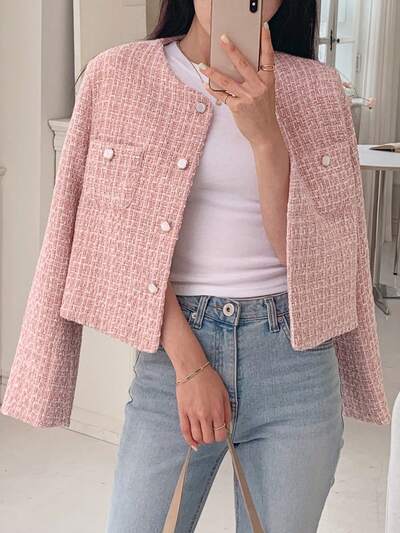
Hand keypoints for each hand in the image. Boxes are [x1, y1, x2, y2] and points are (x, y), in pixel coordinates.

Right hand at [176, 362, 231, 448]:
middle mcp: (205, 415)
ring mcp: (192, 414)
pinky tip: (193, 443)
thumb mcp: (224, 394)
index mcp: (217, 410)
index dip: (221, 436)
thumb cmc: (209, 379)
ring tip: (203, 433)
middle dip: (211, 438)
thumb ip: (227, 412)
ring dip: (201, 439)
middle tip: (211, 432)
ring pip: (197, 437)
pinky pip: (185, 431)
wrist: (193, 369)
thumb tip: (227, 426)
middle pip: (209, 439)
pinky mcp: (182, 412)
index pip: (220, 435)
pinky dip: (189, 440)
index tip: (220, 433)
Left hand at [200, 22, 278, 146]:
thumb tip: (236, 66)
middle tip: (222, 39)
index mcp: (268, 80)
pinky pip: (222, 96)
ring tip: (202, 65)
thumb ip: (256, 78)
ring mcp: (248, 97)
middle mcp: (259, 87)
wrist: (265, 133)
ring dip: (212, 72)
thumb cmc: (263, 111)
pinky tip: (206, 84)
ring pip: (227, 80)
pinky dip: (213, 90)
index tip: (263, 28)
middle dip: (231, 50)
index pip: (269, 57)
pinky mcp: (238, 107)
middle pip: (243, 64)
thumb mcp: (266, 92)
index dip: (266, 42)